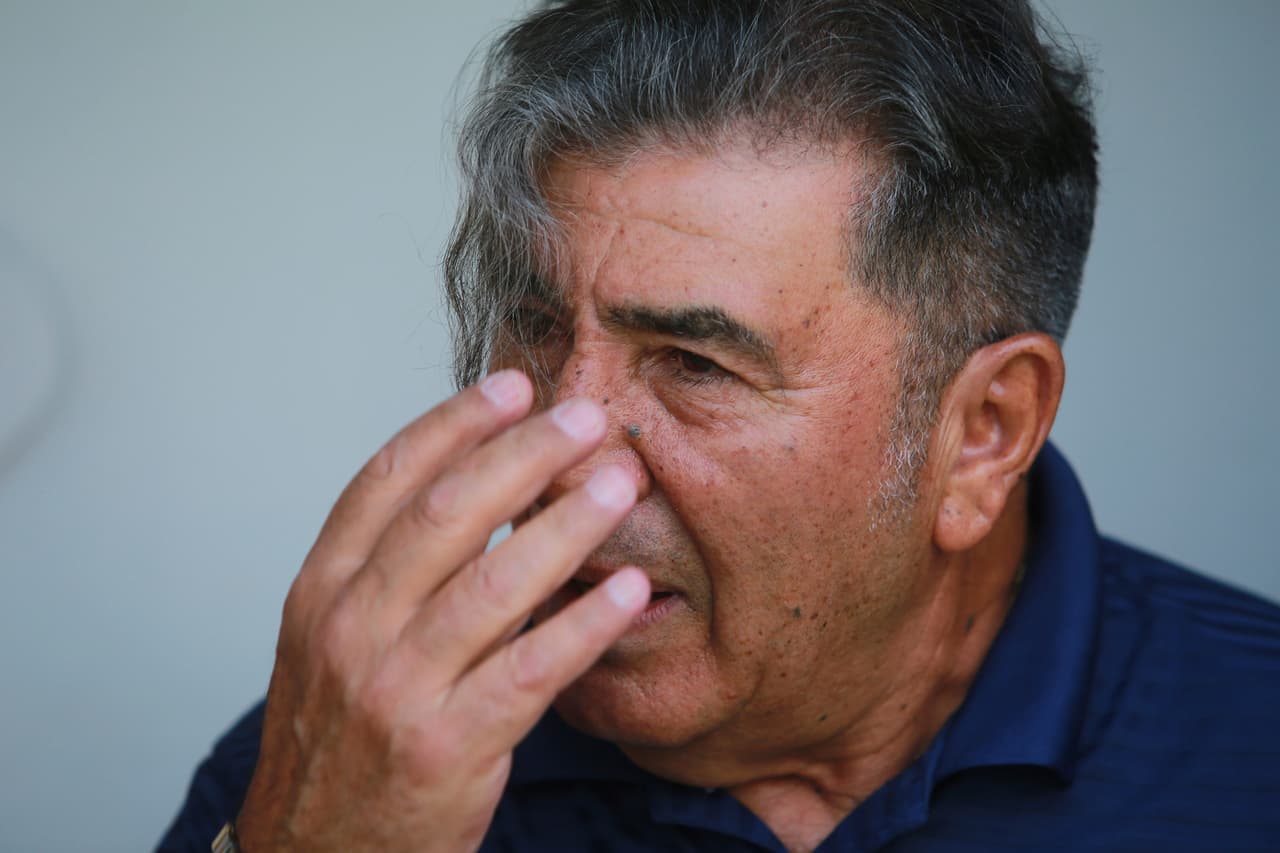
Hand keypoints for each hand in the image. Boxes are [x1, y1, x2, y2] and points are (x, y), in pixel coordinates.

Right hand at [235, 370, 649, 851]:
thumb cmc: (339, 741)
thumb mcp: (336, 645)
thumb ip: (396, 571)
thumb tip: (490, 491)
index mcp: (321, 590)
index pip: (388, 480)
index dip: (455, 424)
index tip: (513, 386)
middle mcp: (350, 629)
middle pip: (446, 514)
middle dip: (523, 454)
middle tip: (585, 418)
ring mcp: (394, 689)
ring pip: (492, 583)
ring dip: (566, 525)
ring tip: (619, 485)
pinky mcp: (445, 748)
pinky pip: (530, 671)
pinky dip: (584, 625)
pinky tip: (629, 592)